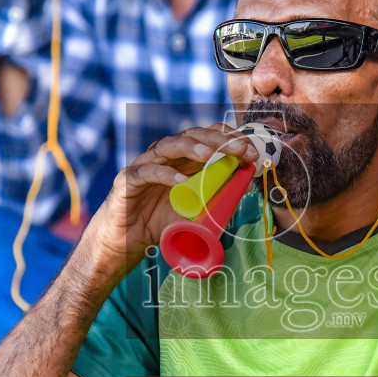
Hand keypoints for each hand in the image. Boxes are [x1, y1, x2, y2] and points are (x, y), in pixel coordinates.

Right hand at [81, 124, 258, 274]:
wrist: (126, 241)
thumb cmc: (160, 222)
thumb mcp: (195, 210)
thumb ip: (215, 197)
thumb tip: (244, 186)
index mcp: (183, 159)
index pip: (208, 137)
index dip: (230, 139)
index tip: (251, 152)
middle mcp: (165, 156)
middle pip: (192, 135)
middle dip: (219, 140)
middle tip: (240, 150)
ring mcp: (145, 165)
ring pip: (169, 146)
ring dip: (192, 147)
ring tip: (210, 154)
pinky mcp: (128, 180)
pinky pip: (146, 172)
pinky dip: (164, 174)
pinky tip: (180, 181)